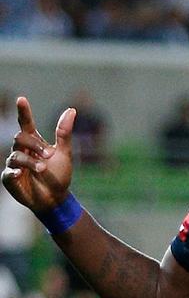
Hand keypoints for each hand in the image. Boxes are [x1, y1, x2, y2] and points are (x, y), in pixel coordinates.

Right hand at [1, 97, 74, 211]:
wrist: (56, 198)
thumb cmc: (58, 175)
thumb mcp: (64, 153)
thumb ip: (64, 133)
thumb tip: (72, 109)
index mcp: (34, 143)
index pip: (26, 124)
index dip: (23, 112)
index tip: (22, 99)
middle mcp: (22, 151)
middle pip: (19, 137)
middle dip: (34, 144)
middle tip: (48, 155)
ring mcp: (14, 165)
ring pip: (15, 155)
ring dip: (30, 161)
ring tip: (42, 169)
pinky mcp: (10, 179)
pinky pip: (7, 172)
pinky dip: (14, 172)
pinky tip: (20, 173)